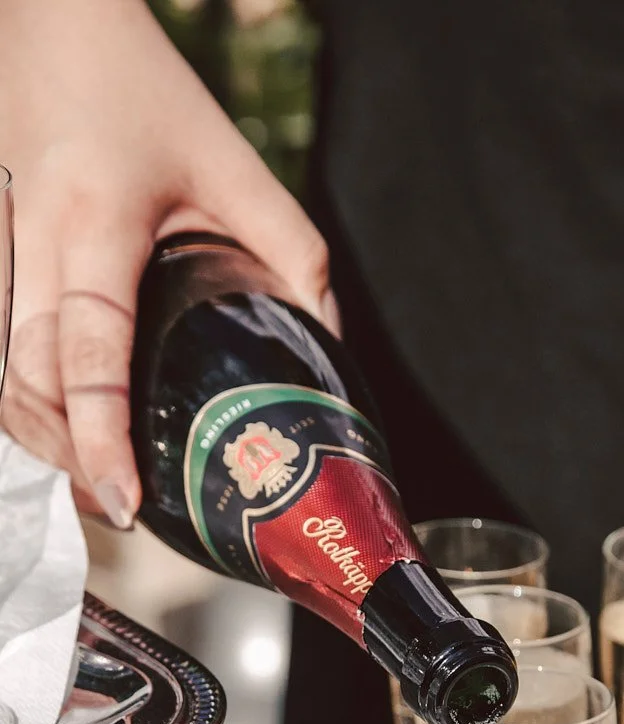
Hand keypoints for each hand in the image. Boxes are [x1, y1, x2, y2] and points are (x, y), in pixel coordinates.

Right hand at [0, 0, 336, 526]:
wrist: (53, 21)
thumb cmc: (146, 91)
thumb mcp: (235, 165)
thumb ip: (291, 253)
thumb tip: (326, 345)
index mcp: (99, 224)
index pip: (90, 350)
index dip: (99, 432)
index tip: (125, 495)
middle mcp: (35, 242)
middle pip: (29, 378)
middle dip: (67, 454)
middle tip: (120, 508)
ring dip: (35, 437)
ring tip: (90, 484)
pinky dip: (14, 400)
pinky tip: (51, 433)